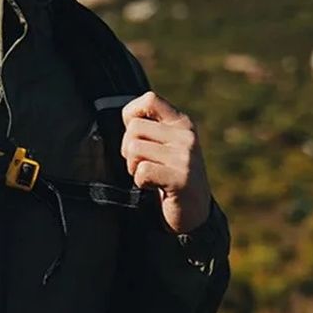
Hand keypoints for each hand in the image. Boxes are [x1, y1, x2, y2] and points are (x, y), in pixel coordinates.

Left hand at [121, 91, 211, 233]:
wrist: (193, 213)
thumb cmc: (168, 177)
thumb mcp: (164, 146)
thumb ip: (148, 129)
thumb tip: (119, 115)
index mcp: (181, 123)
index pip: (150, 99)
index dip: (131, 114)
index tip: (133, 135)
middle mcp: (186, 135)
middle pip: (133, 128)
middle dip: (128, 149)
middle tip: (141, 165)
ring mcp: (185, 156)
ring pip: (134, 148)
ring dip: (133, 167)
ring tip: (149, 176)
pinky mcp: (181, 178)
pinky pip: (142, 171)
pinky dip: (141, 182)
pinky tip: (154, 187)